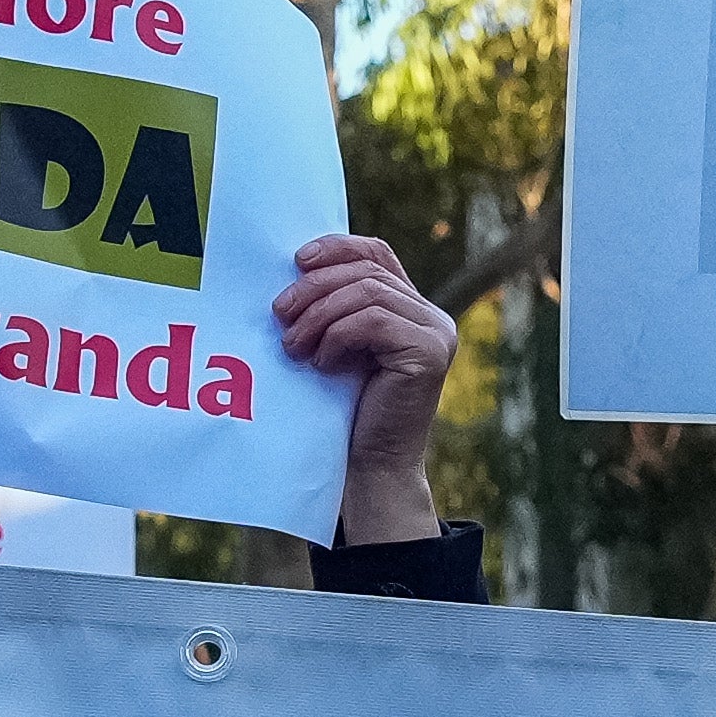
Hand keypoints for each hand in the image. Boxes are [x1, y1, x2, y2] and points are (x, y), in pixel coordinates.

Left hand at [275, 231, 459, 544]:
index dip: (337, 247)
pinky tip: (322, 363)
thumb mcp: (337, 347)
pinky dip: (337, 336)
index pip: (378, 254)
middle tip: (278, 313)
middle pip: (366, 271)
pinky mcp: (430, 353)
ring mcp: (437, 333)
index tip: (297, 260)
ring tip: (293, 346)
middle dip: (315, 287)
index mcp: (412, 309)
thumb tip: (294, 267)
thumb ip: (334, 309)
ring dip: (319, 314)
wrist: (368, 469)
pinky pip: (372, 321)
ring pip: (367, 293)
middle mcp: (432, 316)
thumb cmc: (345, 412)